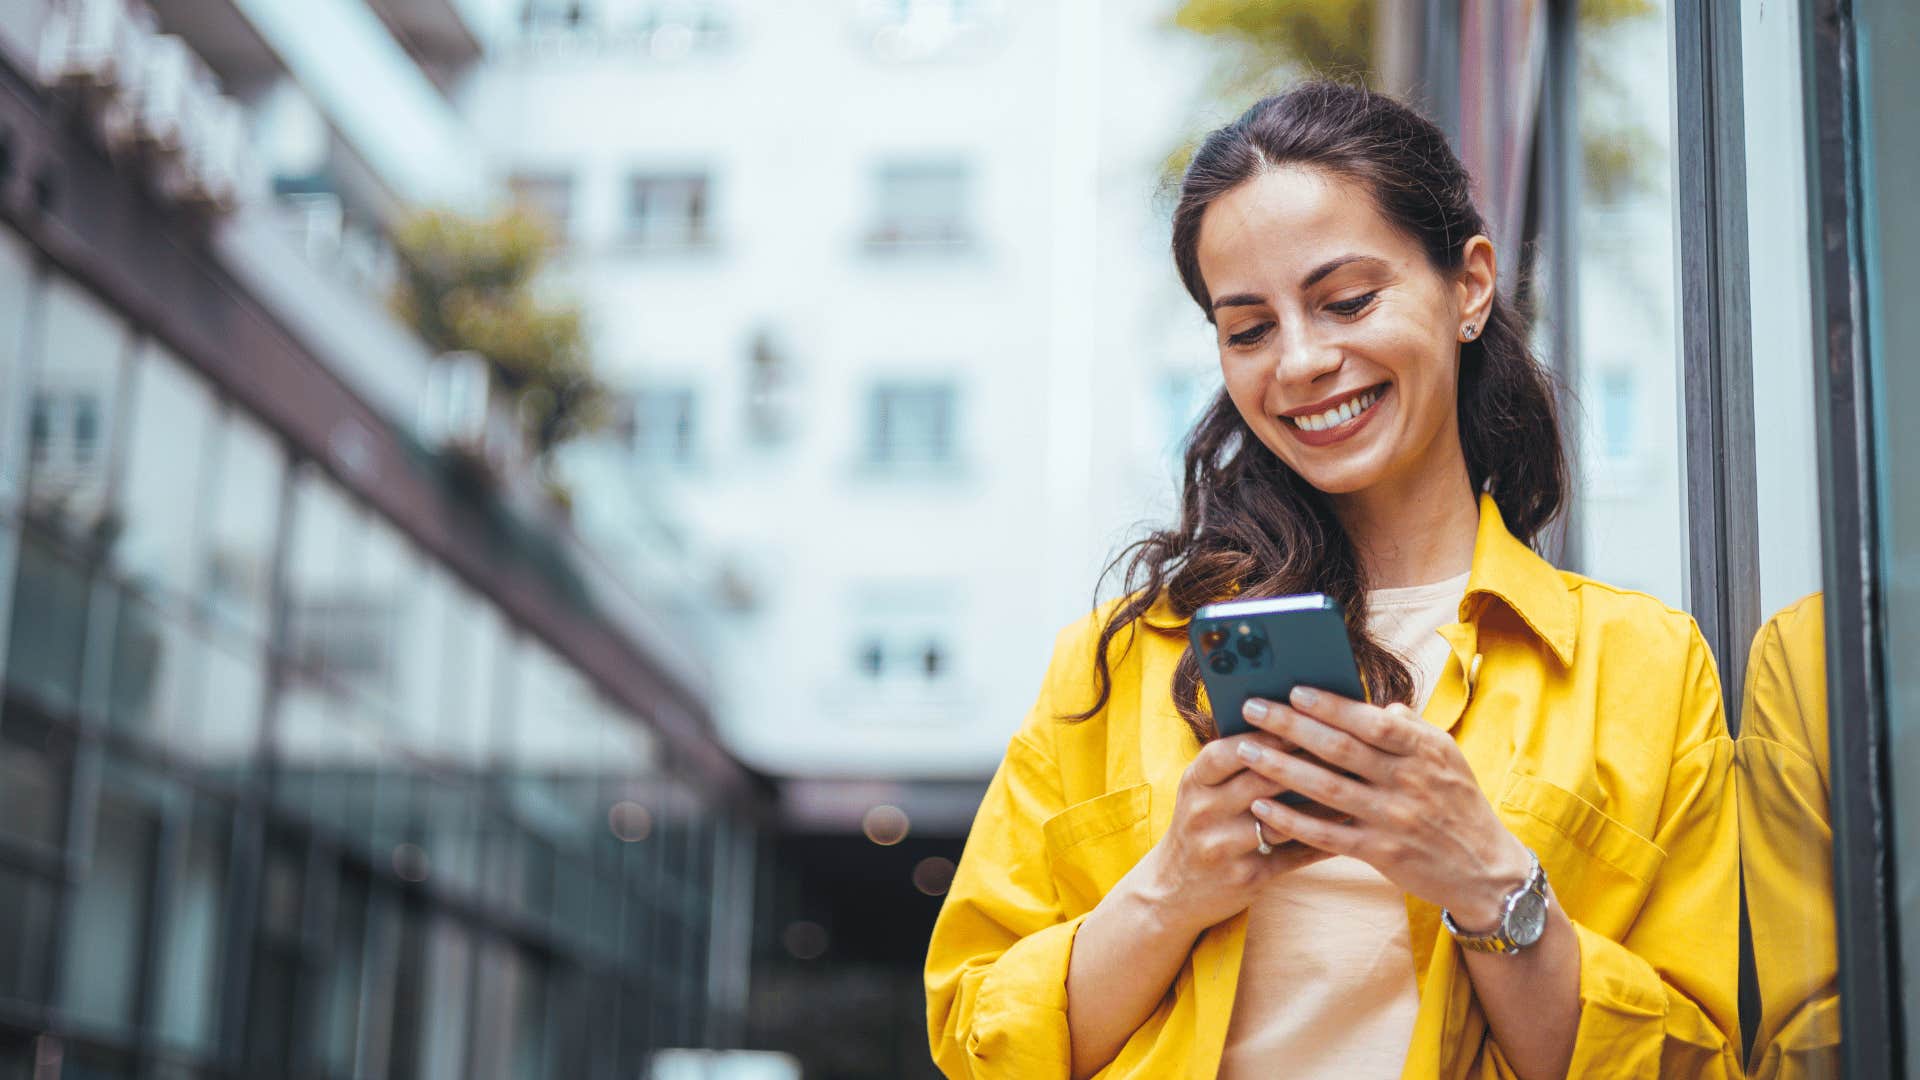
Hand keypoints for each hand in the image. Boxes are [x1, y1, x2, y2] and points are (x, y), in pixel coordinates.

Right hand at [1137, 728, 1340, 938]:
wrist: (1175, 889)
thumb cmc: (1202, 825)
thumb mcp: (1203, 790)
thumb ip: (1235, 762)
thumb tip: (1290, 723)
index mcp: (1194, 782)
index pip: (1227, 751)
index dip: (1265, 735)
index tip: (1303, 717)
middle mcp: (1204, 813)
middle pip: (1259, 782)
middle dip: (1304, 762)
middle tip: (1344, 747)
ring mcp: (1222, 848)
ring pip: (1281, 821)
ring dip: (1321, 804)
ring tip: (1355, 786)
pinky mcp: (1245, 878)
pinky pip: (1292, 857)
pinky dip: (1323, 841)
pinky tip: (1349, 828)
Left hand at [1234, 686, 1532, 929]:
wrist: (1487, 871)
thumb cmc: (1460, 806)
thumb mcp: (1448, 758)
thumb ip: (1412, 730)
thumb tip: (1381, 706)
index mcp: (1424, 752)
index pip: (1371, 721)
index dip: (1331, 705)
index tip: (1294, 690)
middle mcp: (1407, 782)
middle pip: (1339, 749)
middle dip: (1290, 725)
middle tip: (1253, 708)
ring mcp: (1392, 819)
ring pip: (1326, 788)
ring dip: (1280, 767)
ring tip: (1245, 750)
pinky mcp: (1380, 853)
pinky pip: (1326, 834)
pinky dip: (1292, 819)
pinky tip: (1261, 806)